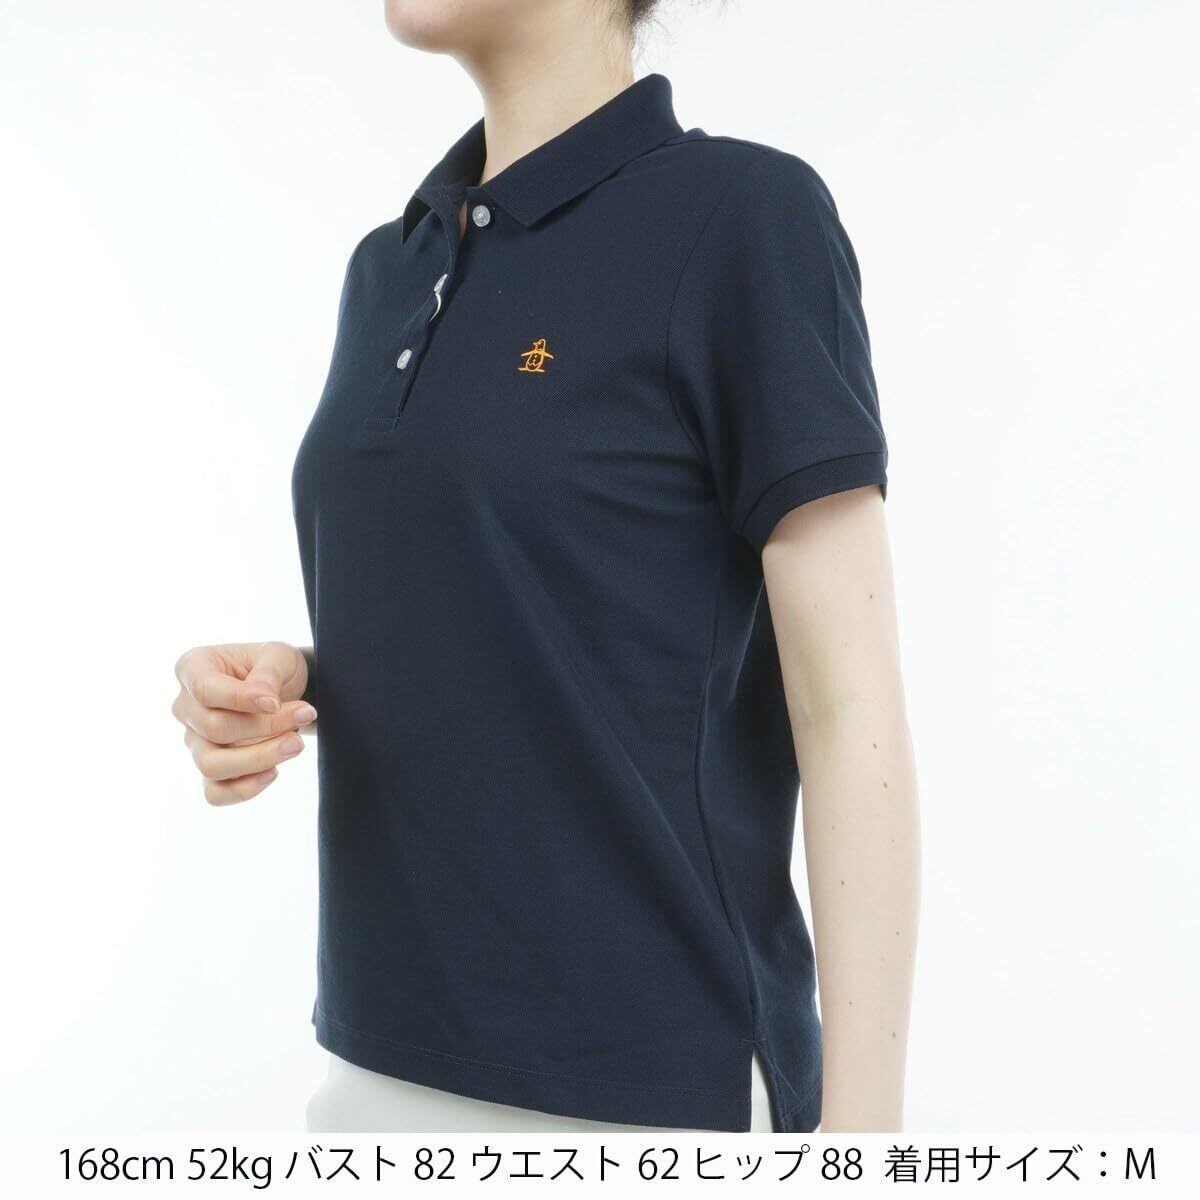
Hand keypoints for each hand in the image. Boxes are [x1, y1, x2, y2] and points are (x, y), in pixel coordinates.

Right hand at [172, 641, 315, 805]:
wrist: (284, 688)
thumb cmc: (274, 666)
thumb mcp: (278, 655)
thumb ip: (268, 673)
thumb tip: (264, 700)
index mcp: (193, 669)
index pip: (205, 690)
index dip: (240, 700)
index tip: (276, 702)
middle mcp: (186, 708)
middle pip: (214, 729)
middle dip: (266, 726)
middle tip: (306, 714)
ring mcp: (194, 741)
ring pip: (211, 765)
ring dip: (259, 759)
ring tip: (296, 744)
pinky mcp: (211, 768)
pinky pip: (215, 793)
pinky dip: (244, 789)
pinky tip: (274, 772)